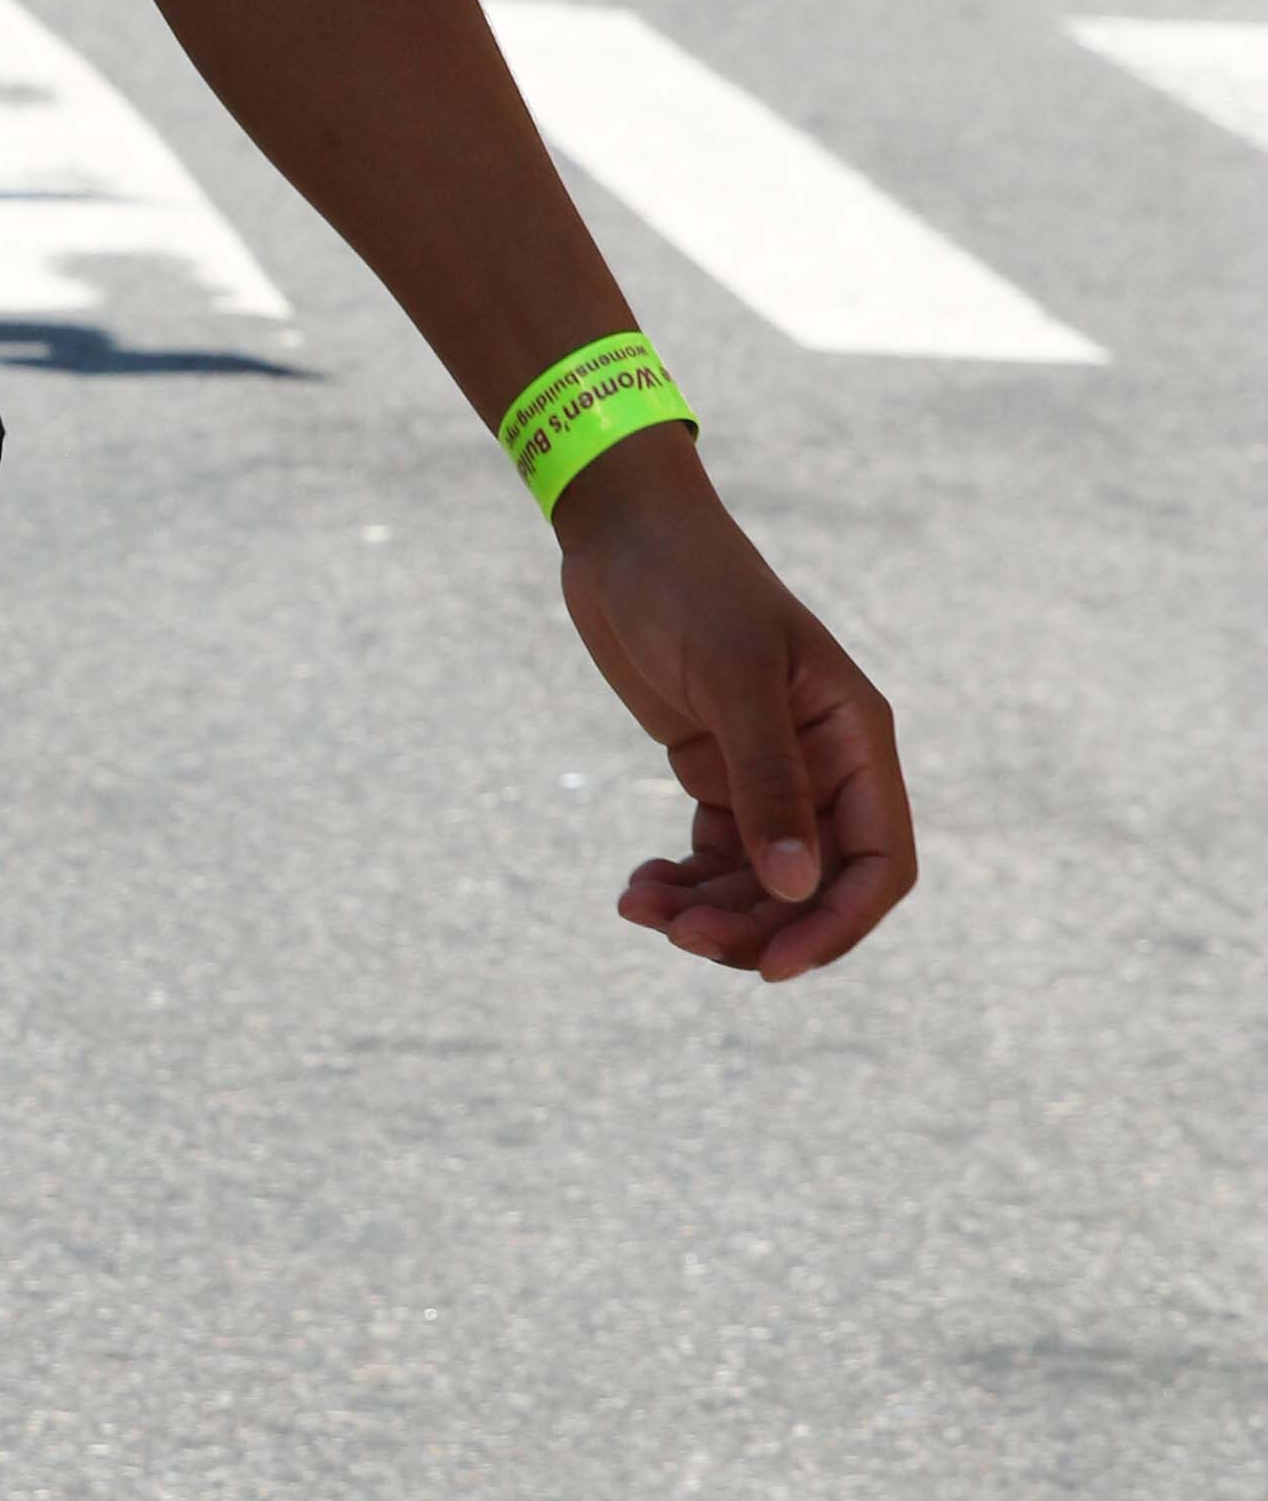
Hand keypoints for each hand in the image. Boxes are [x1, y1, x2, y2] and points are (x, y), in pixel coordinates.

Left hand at [553, 432, 914, 979]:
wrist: (622, 533)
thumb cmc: (688, 585)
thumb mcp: (731, 679)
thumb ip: (766, 782)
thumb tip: (796, 888)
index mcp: (855, 740)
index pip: (878, 865)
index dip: (836, 926)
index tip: (772, 967)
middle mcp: (824, 766)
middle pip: (813, 888)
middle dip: (755, 927)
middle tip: (678, 936)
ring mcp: (769, 772)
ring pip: (759, 883)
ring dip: (708, 912)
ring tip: (640, 906)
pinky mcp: (714, 771)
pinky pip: (714, 858)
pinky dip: (681, 884)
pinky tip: (636, 887)